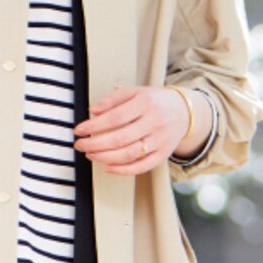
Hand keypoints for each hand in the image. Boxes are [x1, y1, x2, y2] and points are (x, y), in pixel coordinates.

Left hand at [73, 85, 191, 174]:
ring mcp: (160, 140)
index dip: (94, 126)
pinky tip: (107, 167)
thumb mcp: (136, 92)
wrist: (184, 111)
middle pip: (120, 138)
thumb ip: (113, 99)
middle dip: (95, 144)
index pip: (114, 117)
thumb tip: (93, 111)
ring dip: (105, 157)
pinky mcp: (163, 154)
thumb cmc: (155, 101)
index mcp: (145, 103)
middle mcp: (154, 122)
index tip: (79, 130)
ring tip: (90, 154)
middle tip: (80, 145)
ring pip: (129, 154)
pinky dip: (123, 170)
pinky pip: (142, 167)